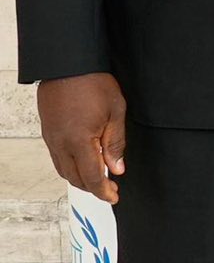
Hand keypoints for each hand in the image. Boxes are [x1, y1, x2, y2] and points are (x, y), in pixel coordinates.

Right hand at [37, 73, 125, 202]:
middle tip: (111, 189)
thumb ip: (115, 143)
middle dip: (93, 187)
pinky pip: (57, 158)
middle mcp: (60, 144)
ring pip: (63, 170)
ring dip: (81, 178)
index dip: (103, 191)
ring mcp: (51, 139)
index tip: (114, 197)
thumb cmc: (93, 83)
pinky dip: (71, 166)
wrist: (67, 65)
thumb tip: (116, 169)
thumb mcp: (115, 111)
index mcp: (78, 141)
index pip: (92, 176)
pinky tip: (84, 162)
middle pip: (75, 178)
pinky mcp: (47, 132)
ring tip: (100, 178)